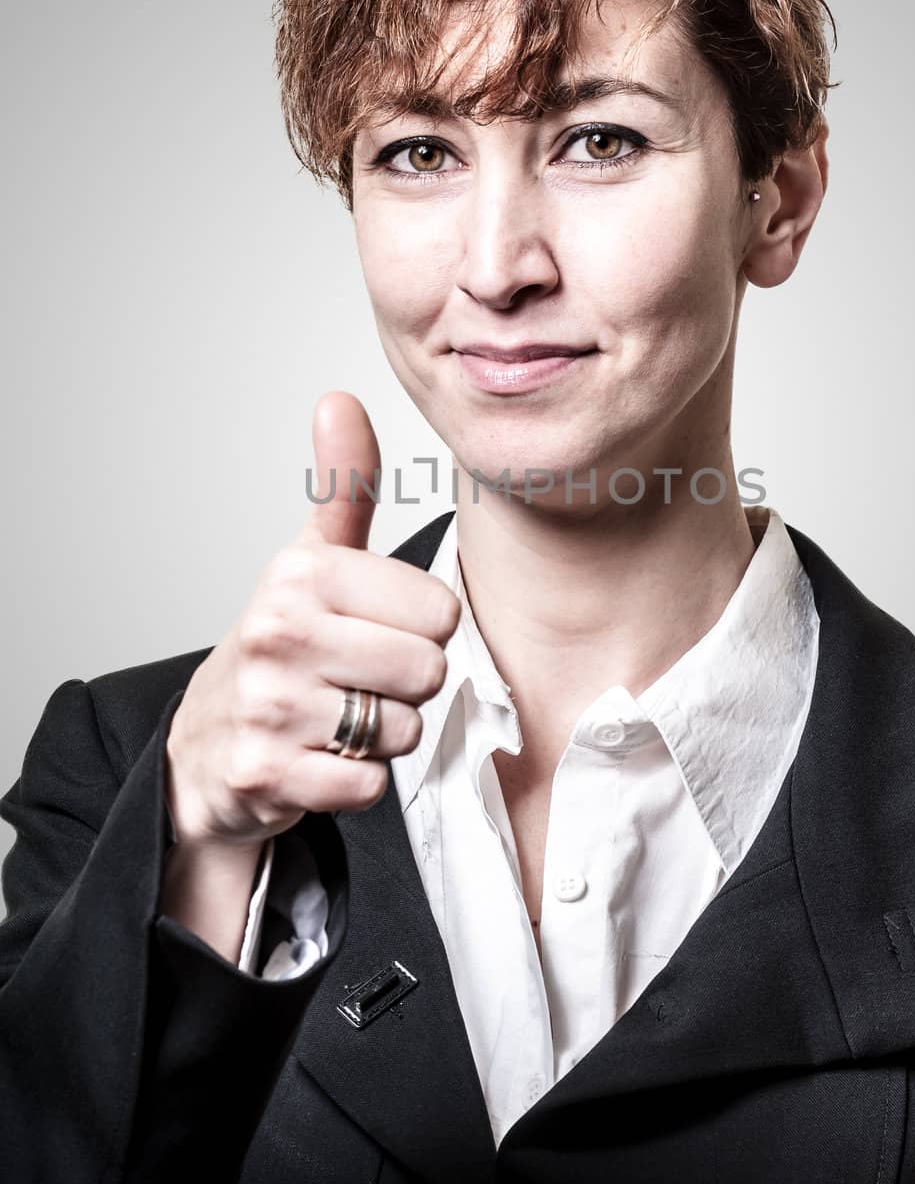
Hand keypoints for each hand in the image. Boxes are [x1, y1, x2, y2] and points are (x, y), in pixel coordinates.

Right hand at [164, 391, 459, 848]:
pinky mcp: (266, 774)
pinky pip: (371, 785)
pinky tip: (319, 759)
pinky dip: (356, 782)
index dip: (420, 631)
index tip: (373, 631)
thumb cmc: (281, 646)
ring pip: (404, 730)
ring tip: (335, 718)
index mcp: (302, 575)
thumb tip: (339, 398)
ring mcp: (269, 706)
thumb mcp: (309, 562)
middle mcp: (280, 633)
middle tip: (355, 680)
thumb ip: (342, 487)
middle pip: (429, 671)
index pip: (441, 612)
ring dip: (381, 736)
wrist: (205, 746)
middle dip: (404, 686)